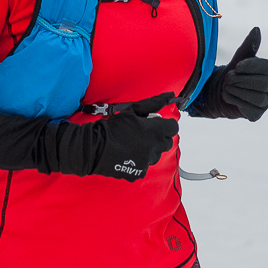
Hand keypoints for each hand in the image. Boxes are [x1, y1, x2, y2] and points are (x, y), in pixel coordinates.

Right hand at [35, 92, 178, 181]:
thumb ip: (153, 103)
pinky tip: (128, 155)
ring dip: (149, 149)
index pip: (173, 127)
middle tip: (143, 133)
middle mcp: (155, 147)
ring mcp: (148, 162)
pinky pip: (145, 166)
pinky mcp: (139, 172)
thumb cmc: (113, 126)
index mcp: (155, 131)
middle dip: (158, 137)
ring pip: (155, 155)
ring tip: (133, 144)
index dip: (164, 124)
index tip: (155, 124)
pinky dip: (139, 161)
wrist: (94, 147)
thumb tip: (170, 94)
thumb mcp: (133, 110)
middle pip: (166, 142)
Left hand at [212, 27, 267, 121]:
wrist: (220, 91)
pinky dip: (237, 102)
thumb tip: (256, 29)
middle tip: (228, 78)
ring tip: (226, 86)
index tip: (236, 66)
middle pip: (263, 84)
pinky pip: (251, 110)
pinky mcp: (256, 114)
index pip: (266, 67)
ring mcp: (265, 101)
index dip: (250, 66)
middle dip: (242, 81)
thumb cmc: (233, 73)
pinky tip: (229, 97)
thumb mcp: (239, 58)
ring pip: (258, 98)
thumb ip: (249, 45)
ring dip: (238, 91)